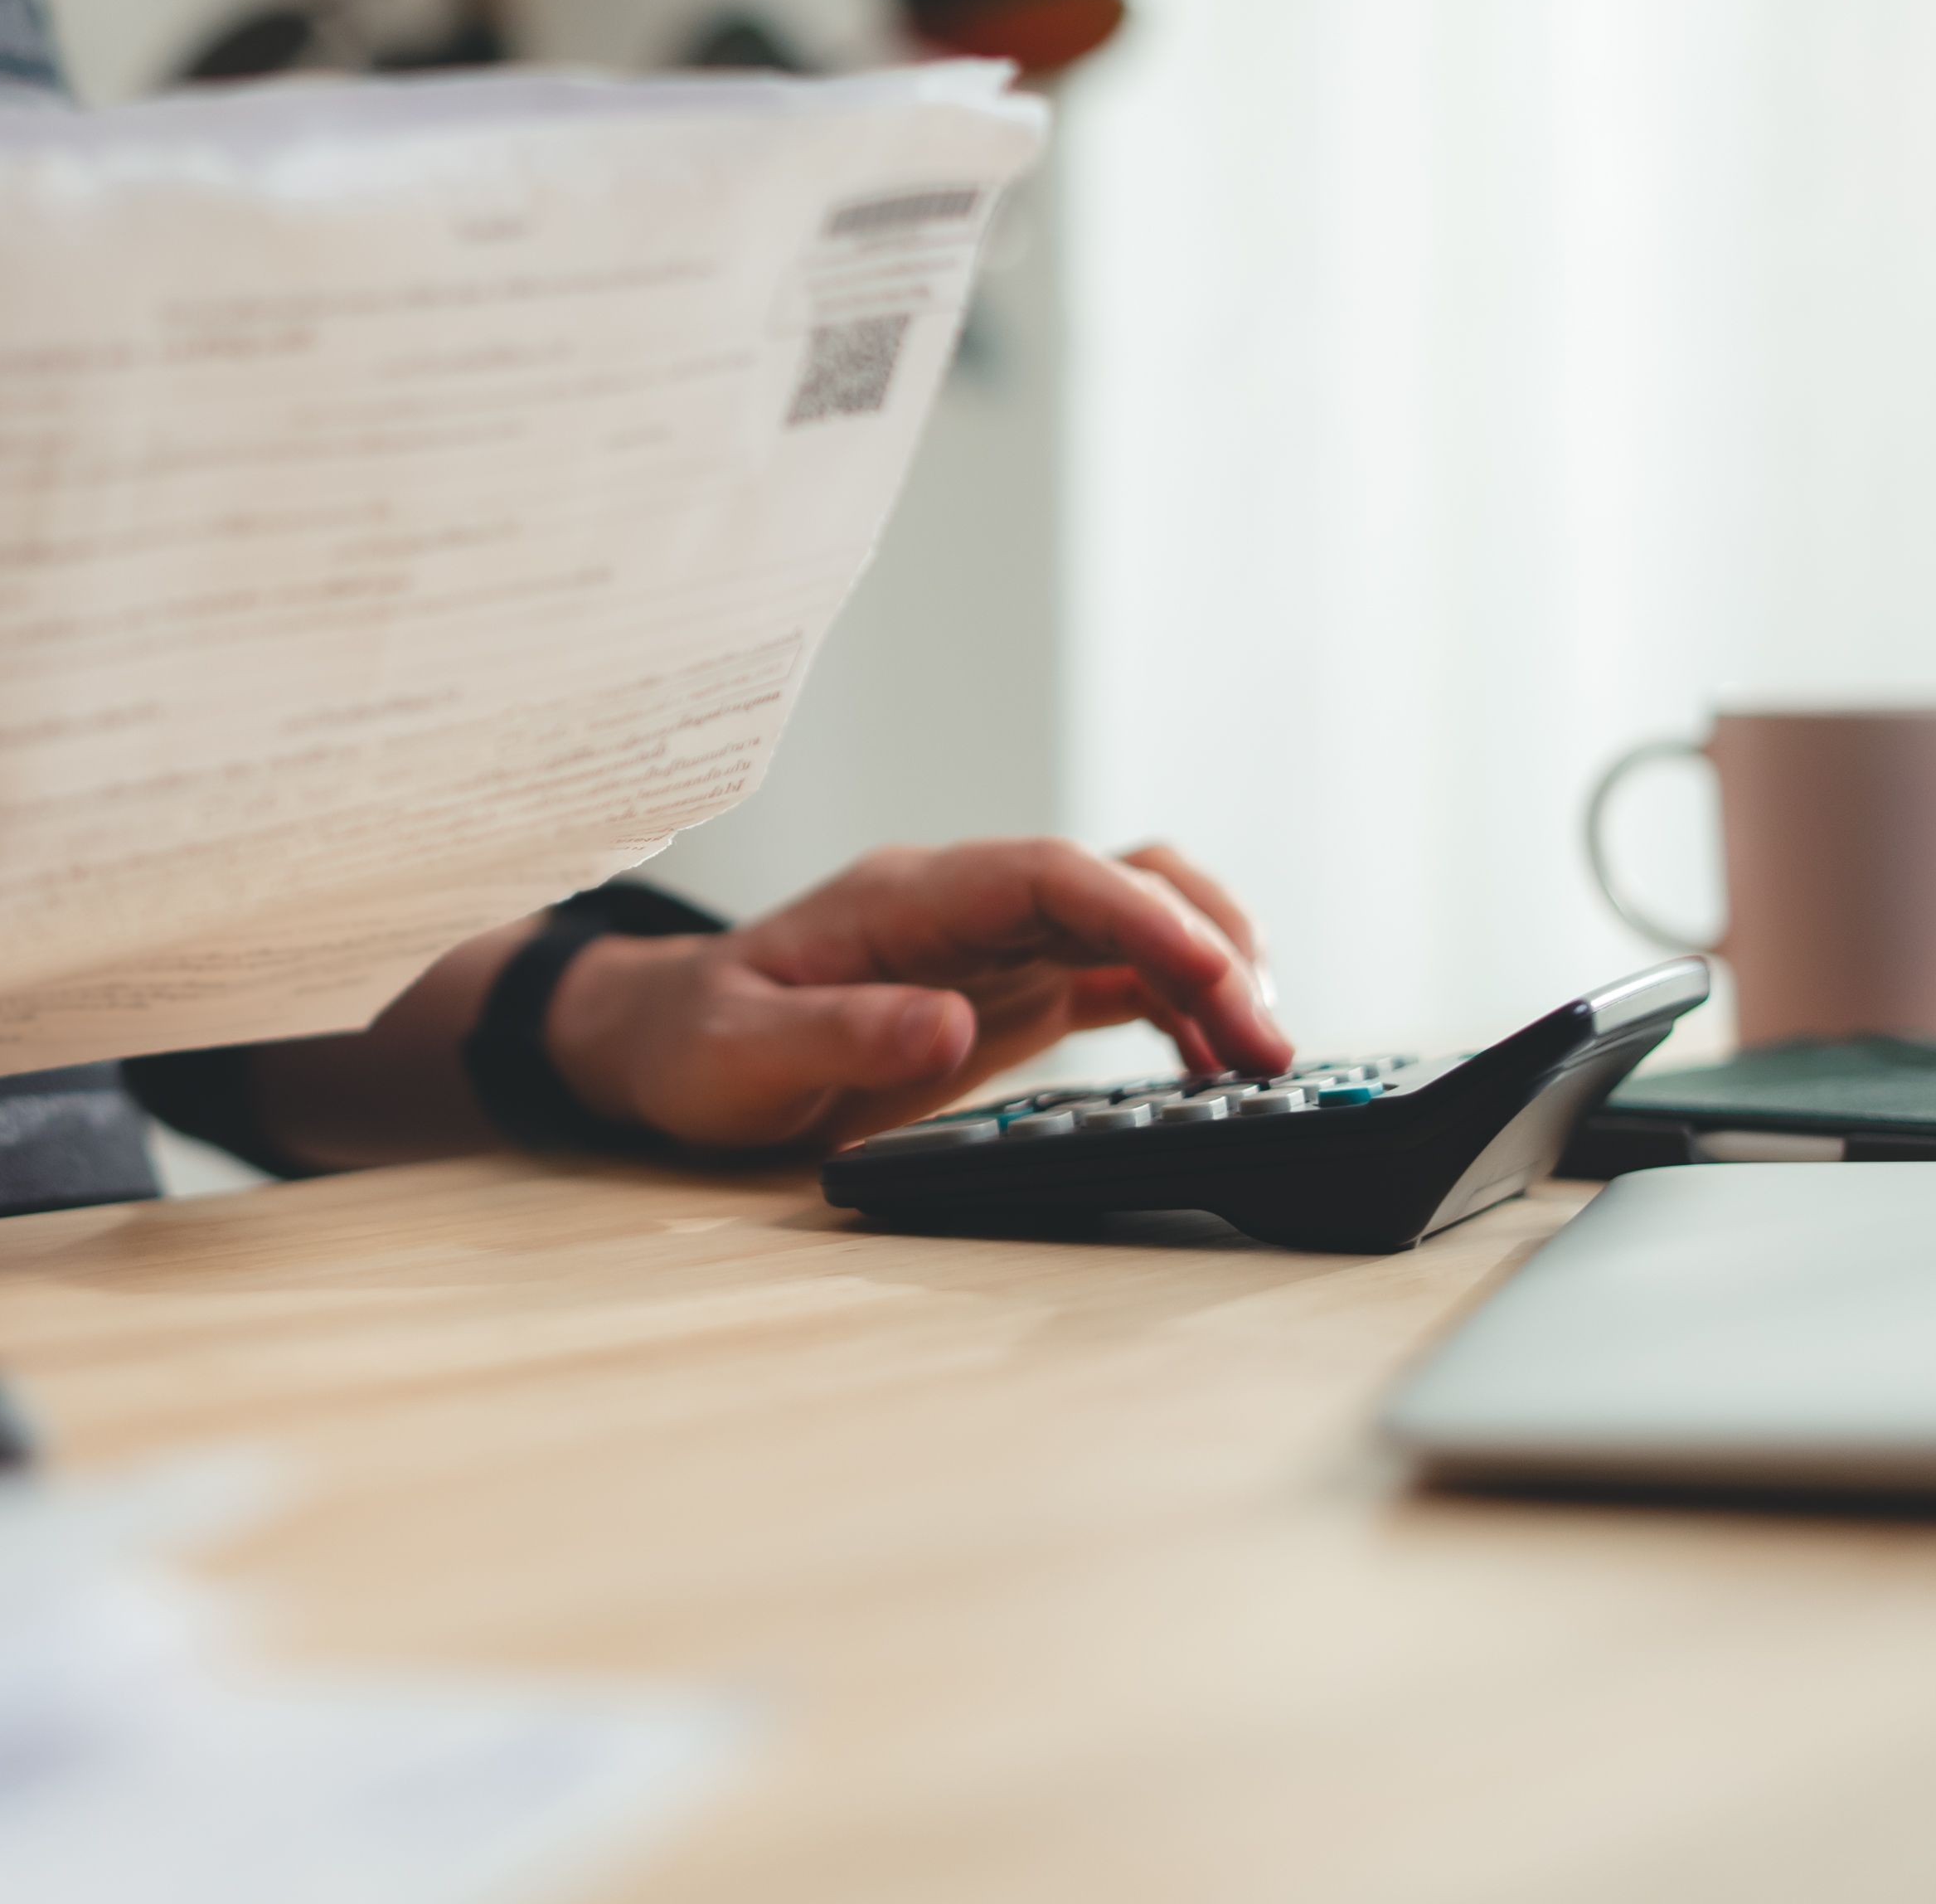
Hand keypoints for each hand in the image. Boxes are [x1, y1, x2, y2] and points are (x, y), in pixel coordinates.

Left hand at [539, 838, 1288, 1156]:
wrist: (666, 1044)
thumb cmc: (693, 1042)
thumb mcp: (742, 1051)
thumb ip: (840, 1033)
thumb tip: (948, 1025)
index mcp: (907, 898)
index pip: (1052, 875)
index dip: (1140, 915)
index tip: (1213, 973)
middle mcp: (967, 905)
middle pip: (1120, 885)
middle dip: (1207, 947)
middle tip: (1269, 1044)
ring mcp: (998, 943)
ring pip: (1138, 920)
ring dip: (1211, 971)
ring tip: (1264, 1056)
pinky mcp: (1013, 989)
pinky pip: (1121, 976)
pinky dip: (1181, 1007)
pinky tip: (1213, 1060)